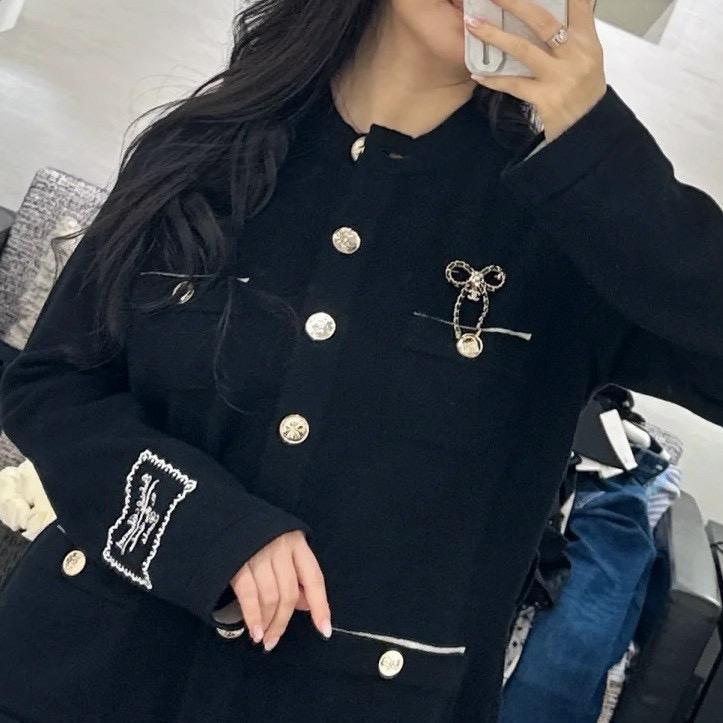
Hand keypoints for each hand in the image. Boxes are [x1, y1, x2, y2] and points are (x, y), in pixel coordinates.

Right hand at [230, 529, 330, 650]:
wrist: (224, 518)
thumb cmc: (260, 539)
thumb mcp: (284, 550)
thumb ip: (296, 576)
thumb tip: (307, 607)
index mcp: (297, 543)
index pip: (314, 578)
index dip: (320, 606)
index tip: (324, 630)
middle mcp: (281, 548)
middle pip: (288, 593)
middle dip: (283, 621)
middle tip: (274, 640)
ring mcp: (258, 553)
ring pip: (270, 597)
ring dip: (268, 623)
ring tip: (264, 638)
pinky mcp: (237, 562)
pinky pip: (249, 595)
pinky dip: (253, 617)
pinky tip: (255, 631)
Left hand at [464, 0, 606, 142]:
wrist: (587, 130)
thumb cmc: (584, 92)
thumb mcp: (587, 58)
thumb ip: (572, 34)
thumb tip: (553, 9)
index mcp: (587, 41)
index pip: (577, 4)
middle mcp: (575, 55)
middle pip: (543, 21)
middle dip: (515, 3)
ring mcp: (560, 77)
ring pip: (523, 49)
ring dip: (494, 36)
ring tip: (473, 25)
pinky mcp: (545, 99)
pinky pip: (513, 85)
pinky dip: (493, 79)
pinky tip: (478, 73)